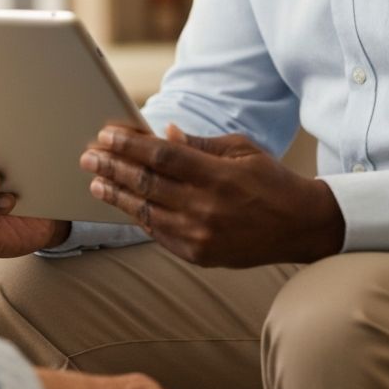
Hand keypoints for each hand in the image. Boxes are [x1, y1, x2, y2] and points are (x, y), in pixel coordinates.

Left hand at [80, 124, 343, 266]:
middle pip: (146, 183)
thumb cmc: (270, 180)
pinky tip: (123, 204)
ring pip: (146, 211)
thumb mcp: (242, 150)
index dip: (129, 145)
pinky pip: (158, 233)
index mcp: (217, 175)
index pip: (161, 156)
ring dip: (116, 195)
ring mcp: (200, 235)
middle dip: (112, 167)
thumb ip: (200, 144)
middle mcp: (205, 207)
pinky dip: (138, 217)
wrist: (299, 226)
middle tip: (88, 156)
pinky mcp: (199, 254)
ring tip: (95, 182)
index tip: (106, 135)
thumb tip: (165, 133)